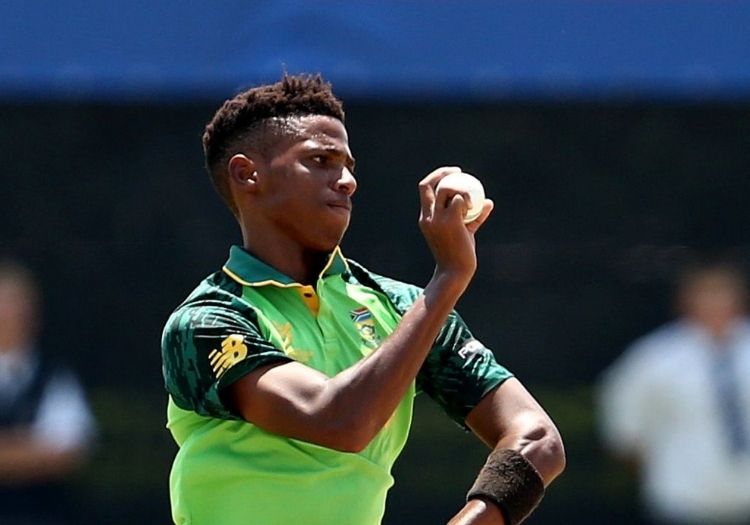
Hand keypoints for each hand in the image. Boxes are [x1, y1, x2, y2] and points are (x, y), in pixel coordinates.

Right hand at [418, 166, 493, 283]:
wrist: (454, 272)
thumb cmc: (459, 256)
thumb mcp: (466, 233)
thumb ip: (475, 217)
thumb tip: (489, 202)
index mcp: (425, 218)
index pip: (425, 190)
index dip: (436, 177)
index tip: (451, 174)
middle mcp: (427, 216)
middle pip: (427, 185)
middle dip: (441, 172)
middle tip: (458, 171)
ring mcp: (437, 219)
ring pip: (446, 190)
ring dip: (460, 188)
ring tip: (471, 195)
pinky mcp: (449, 221)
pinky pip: (459, 201)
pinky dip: (469, 200)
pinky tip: (476, 205)